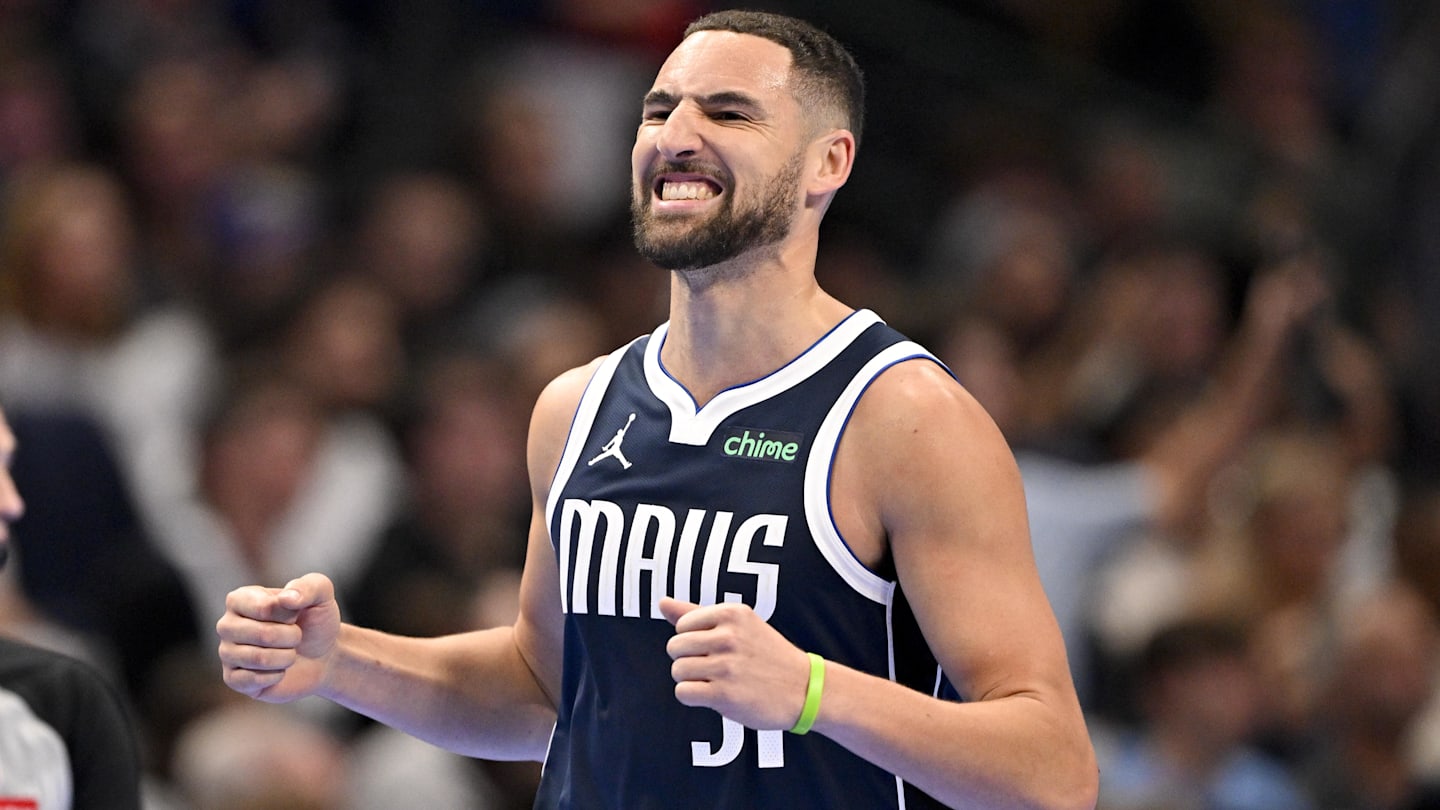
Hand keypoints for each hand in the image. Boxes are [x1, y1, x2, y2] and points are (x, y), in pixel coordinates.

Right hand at [216, 572, 341, 702]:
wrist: (323, 656)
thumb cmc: (316, 620)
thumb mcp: (321, 594)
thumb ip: (308, 586)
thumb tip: (287, 598)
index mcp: (240, 598)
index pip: (264, 608)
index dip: (289, 615)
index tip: (295, 614)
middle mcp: (227, 624)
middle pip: (262, 634)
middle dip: (291, 637)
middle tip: (297, 636)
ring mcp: (227, 652)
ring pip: (258, 659)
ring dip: (286, 657)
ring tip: (290, 652)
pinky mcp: (232, 679)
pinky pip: (251, 681)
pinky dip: (276, 676)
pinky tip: (279, 670)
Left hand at [659, 597, 812, 730]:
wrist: (805, 688)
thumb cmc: (766, 655)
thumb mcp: (739, 625)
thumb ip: (696, 613)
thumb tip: (662, 602)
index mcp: (731, 613)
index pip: (681, 625)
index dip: (693, 641)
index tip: (716, 649)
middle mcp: (728, 636)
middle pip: (675, 647)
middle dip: (688, 660)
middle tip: (714, 668)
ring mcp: (726, 666)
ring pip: (677, 670)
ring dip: (691, 680)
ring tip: (715, 681)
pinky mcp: (724, 695)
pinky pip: (683, 692)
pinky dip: (693, 697)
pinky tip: (713, 695)